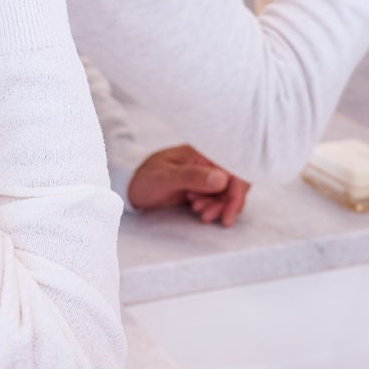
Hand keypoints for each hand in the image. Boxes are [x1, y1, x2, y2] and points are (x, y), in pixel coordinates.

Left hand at [127, 145, 250, 226]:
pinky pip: (219, 198)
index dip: (237, 190)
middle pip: (234, 181)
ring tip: (200, 214)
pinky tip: (198, 211)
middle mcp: (208, 161)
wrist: (131, 189)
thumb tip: (222, 179)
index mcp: (202, 152)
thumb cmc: (145, 179)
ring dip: (219, 206)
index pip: (233, 166)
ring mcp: (206, 174)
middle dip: (228, 202)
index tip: (229, 211)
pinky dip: (214, 207)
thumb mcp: (165, 178)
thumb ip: (192, 177)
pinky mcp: (203, 186)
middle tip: (209, 217)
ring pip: (227, 192)